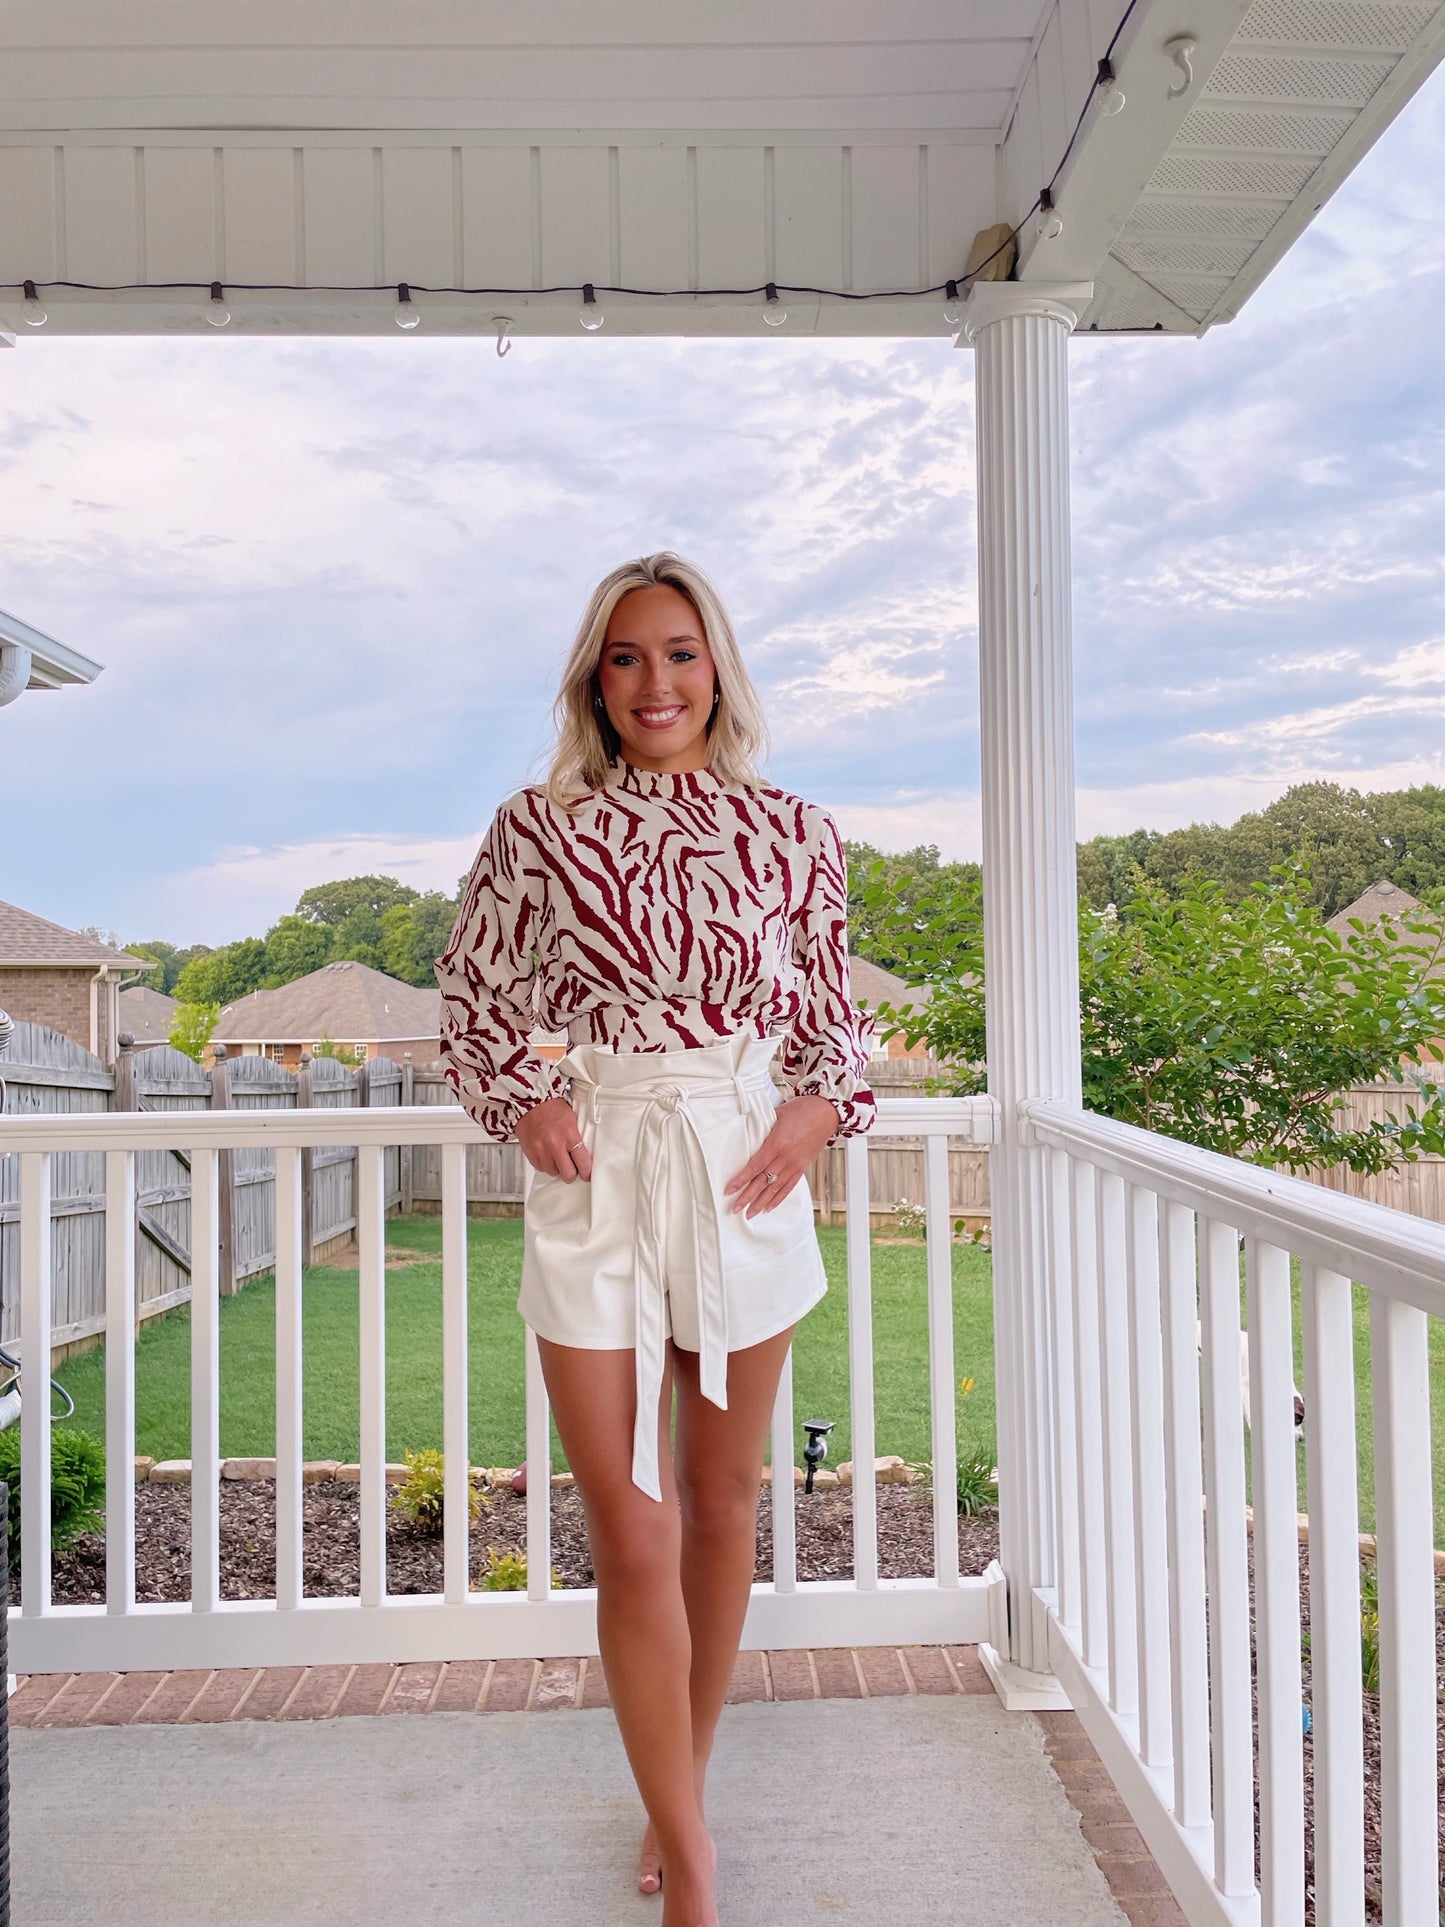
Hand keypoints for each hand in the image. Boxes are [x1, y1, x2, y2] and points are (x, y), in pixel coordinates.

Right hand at [516, 1096, 592, 1179]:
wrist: (530, 1102)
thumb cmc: (552, 1108)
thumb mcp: (572, 1120)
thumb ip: (578, 1138)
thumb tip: (585, 1156)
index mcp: (569, 1135)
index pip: (583, 1163)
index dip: (587, 1172)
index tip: (587, 1174)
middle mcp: (555, 1144)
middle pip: (568, 1174)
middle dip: (572, 1173)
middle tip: (572, 1168)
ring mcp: (541, 1150)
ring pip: (553, 1173)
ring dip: (557, 1168)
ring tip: (558, 1157)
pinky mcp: (531, 1153)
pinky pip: (540, 1168)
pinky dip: (545, 1164)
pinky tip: (547, 1155)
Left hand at [723, 1095, 839, 1217]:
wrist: (826, 1112)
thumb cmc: (802, 1109)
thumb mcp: (777, 1115)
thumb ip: (763, 1128)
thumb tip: (748, 1134)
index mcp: (776, 1144)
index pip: (754, 1167)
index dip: (741, 1180)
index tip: (729, 1190)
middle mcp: (785, 1158)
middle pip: (762, 1182)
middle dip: (747, 1197)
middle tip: (735, 1208)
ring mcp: (795, 1164)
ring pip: (775, 1188)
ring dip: (761, 1202)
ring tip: (750, 1213)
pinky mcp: (803, 1167)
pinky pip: (789, 1186)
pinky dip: (778, 1198)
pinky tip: (769, 1207)